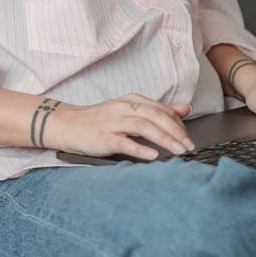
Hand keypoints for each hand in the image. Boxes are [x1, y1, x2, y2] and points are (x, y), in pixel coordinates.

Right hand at [49, 93, 195, 160]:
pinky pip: (124, 142)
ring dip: (165, 139)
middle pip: (156, 116)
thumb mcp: (128, 110)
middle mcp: (123, 108)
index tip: (189, 137)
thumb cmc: (98, 120)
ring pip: (144, 127)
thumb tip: (184, 109)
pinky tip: (153, 156)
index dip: (178, 123)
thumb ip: (156, 110)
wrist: (65, 124)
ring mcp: (113, 122)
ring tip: (179, 151)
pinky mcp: (103, 138)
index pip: (161, 109)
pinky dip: (140, 148)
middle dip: (176, 131)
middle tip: (190, 146)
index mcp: (131, 101)